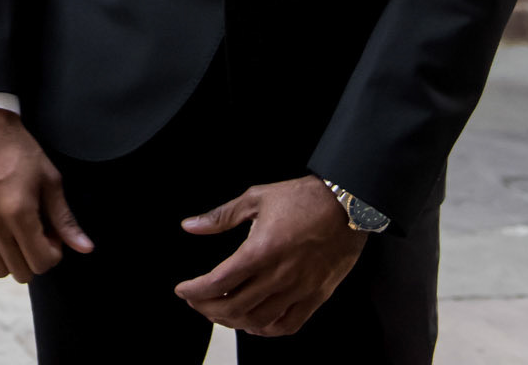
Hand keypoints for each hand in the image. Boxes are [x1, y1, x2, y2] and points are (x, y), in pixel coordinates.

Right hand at [0, 106, 92, 283]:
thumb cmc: (19, 148)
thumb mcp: (49, 179)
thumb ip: (64, 219)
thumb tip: (85, 248)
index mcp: (18, 213)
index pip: (41, 263)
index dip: (54, 253)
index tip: (52, 233)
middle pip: (20, 272)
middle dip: (35, 257)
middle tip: (37, 231)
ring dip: (14, 257)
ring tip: (19, 231)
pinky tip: (1, 229)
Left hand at [175, 174, 364, 335]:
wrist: (345, 205)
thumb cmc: (301, 198)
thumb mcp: (256, 198)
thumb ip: (221, 216)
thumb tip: (190, 226)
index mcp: (260, 250)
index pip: (219, 282)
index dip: (195, 291)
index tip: (182, 290)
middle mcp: (278, 275)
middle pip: (234, 307)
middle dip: (208, 309)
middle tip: (196, 302)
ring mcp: (299, 290)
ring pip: (258, 321)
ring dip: (233, 322)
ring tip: (219, 312)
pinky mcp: (315, 297)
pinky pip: (288, 326)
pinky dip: (266, 330)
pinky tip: (254, 323)